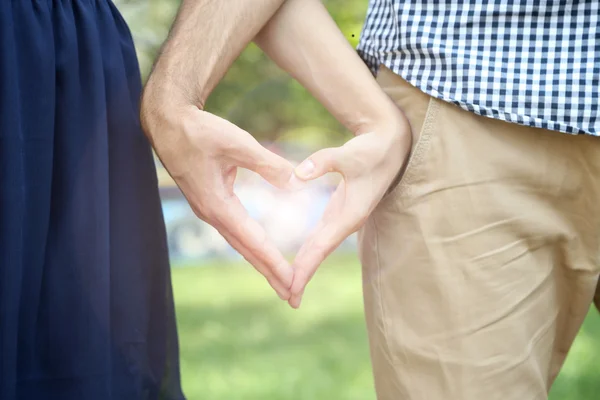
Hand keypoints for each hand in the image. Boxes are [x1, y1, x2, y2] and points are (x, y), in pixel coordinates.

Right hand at [141, 97, 299, 299]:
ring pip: (240, 243)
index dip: (274, 261)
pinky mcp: (210, 203)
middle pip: (246, 251)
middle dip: (269, 273)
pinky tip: (259, 251)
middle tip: (292, 296)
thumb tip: (296, 182)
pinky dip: (250, 246)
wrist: (168, 123)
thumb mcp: (236, 143)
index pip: (253, 240)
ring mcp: (209, 210)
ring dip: (260, 262)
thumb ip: (267, 163)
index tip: (292, 281)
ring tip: (280, 281)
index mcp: (218, 204)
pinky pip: (234, 232)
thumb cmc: (200, 131)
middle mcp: (212, 214)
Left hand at [288, 116, 411, 307]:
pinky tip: (298, 263)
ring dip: (305, 268)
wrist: (391, 147)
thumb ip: (323, 162)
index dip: (306, 267)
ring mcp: (343, 218)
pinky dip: (309, 253)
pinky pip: (320, 237)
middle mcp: (347, 221)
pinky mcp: (339, 212)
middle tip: (287, 299)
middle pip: (320, 253)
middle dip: (304, 277)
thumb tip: (296, 174)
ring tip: (289, 289)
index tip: (293, 286)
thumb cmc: (371, 150)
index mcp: (350, 214)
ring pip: (320, 248)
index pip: (322, 245)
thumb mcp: (348, 154)